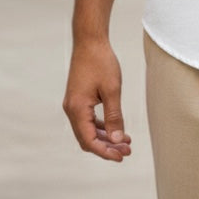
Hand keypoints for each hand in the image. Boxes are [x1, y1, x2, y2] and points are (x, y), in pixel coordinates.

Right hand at [63, 40, 131, 161]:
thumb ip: (114, 117)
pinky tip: (116, 129)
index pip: (89, 141)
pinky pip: (88, 120)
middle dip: (107, 147)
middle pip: (87, 139)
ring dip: (105, 138)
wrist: (90, 41)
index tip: (121, 157)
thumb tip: (117, 140)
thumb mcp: (112, 90)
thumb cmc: (101, 62)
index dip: (105, 152)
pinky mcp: (78, 99)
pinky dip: (101, 127)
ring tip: (126, 142)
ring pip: (88, 130)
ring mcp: (73, 104)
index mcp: (77, 109)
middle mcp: (71, 109)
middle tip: (127, 151)